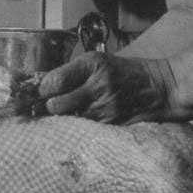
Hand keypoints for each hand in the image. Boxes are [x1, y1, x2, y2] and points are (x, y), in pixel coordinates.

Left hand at [35, 52, 177, 123]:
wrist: (160, 87)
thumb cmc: (124, 73)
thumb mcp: (98, 62)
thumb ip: (70, 73)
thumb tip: (40, 86)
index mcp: (91, 65)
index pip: (52, 81)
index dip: (38, 92)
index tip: (32, 96)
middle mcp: (97, 85)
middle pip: (55, 105)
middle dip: (47, 109)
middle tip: (48, 108)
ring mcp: (106, 107)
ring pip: (67, 121)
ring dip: (62, 121)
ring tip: (65, 117)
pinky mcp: (112, 125)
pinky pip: (84, 130)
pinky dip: (78, 129)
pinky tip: (80, 125)